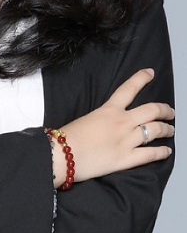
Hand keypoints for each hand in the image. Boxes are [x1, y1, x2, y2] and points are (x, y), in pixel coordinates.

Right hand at [52, 68, 174, 185]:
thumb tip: (107, 124)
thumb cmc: (68, 137)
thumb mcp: (86, 118)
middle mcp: (121, 122)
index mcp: (109, 110)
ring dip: (166, 129)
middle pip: (152, 110)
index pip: (129, 88)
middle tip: (170, 111)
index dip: (142, 78)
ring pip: (155, 130)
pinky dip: (162, 152)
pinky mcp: (126, 159)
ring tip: (170, 129)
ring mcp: (126, 140)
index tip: (150, 72)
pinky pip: (151, 154)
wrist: (62, 155)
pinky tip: (167, 151)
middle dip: (165, 110)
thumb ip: (102, 118)